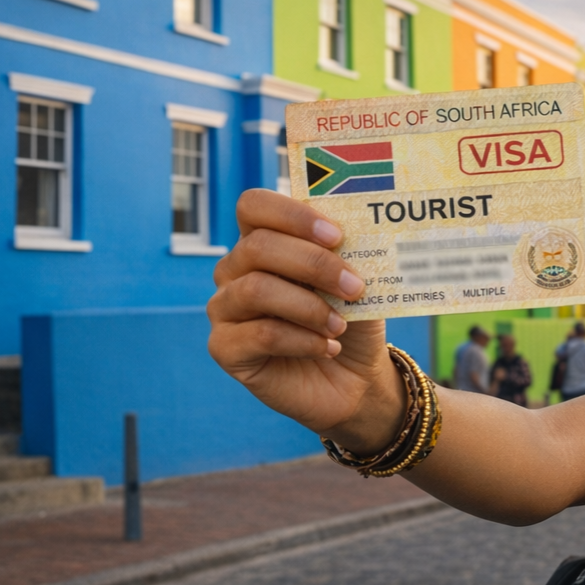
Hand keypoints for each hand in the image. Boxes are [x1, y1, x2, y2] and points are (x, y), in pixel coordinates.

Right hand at [207, 189, 403, 451]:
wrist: (355, 378)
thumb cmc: (352, 320)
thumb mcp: (359, 281)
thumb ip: (349, 254)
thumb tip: (351, 235)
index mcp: (264, 241)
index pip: (254, 206)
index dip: (292, 215)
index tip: (337, 235)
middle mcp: (235, 270)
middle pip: (258, 247)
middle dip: (314, 264)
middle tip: (354, 287)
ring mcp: (225, 309)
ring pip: (256, 290)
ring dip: (309, 307)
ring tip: (340, 325)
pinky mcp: (225, 348)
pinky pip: (259, 334)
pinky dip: (303, 340)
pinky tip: (327, 347)